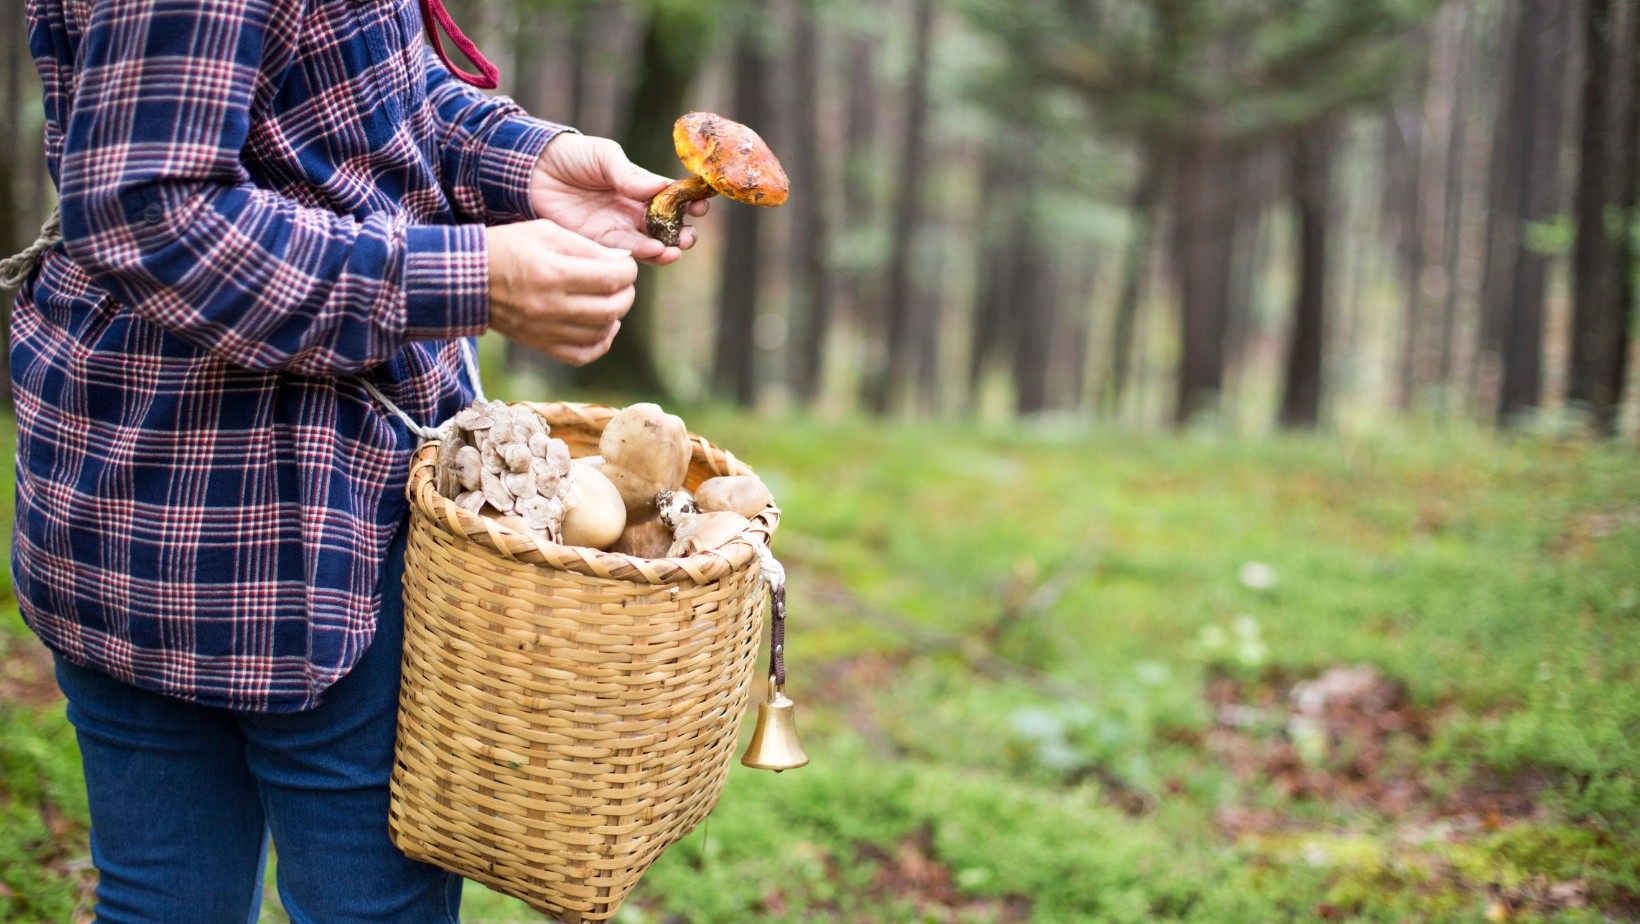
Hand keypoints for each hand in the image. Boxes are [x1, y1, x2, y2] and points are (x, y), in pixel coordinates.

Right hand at [485, 219, 637, 365]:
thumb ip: (586, 246)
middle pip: (612, 308)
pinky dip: (600, 343)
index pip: (611, 278)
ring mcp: (546, 330)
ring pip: (601, 332)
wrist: (467, 279)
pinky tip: (603, 326)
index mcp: (553, 273)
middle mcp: (552, 306)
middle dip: (626, 293)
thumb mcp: (544, 232)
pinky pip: (582, 355)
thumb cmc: (506, 248)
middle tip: (622, 282)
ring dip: (615, 315)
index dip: (628, 270)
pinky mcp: (541, 344)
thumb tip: (621, 260)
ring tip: (610, 299)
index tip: (624, 264)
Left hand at [530, 133, 708, 266]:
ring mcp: (617, 228)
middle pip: (667, 227)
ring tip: (675, 250)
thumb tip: (662, 187)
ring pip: (650, 244)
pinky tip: (654, 252)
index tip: (700, 206)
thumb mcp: (604, 156)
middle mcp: (633, 210)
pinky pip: (625, 253)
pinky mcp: (599, 243)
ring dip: (666, 249)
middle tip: (687, 236)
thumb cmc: (571, 155)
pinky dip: (642, 255)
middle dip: (682, 233)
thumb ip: (629, 174)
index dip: (690, 203)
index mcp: (640, 186)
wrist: (533, 170)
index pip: (673, 198)